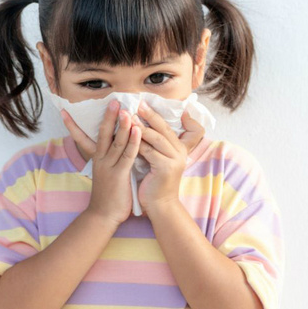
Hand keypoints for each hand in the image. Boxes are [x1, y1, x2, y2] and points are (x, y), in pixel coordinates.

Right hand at [60, 100, 140, 226]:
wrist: (103, 216)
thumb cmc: (107, 196)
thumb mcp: (104, 174)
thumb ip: (107, 160)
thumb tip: (110, 148)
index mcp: (97, 159)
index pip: (84, 137)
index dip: (74, 125)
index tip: (66, 111)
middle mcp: (100, 160)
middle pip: (103, 134)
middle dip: (108, 117)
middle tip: (112, 100)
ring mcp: (109, 167)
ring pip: (116, 141)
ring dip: (122, 125)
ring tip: (126, 110)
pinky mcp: (119, 174)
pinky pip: (128, 154)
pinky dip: (133, 141)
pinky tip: (138, 130)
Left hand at [132, 101, 205, 215]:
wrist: (160, 206)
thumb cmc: (154, 182)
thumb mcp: (157, 160)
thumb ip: (154, 145)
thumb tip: (140, 127)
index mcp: (178, 148)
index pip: (166, 127)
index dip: (155, 115)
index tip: (143, 103)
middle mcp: (179, 152)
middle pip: (163, 128)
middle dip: (149, 115)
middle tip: (137, 103)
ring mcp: (174, 160)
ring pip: (156, 138)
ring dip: (142, 126)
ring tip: (130, 116)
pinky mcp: (166, 168)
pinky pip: (149, 151)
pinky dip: (138, 143)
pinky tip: (128, 135)